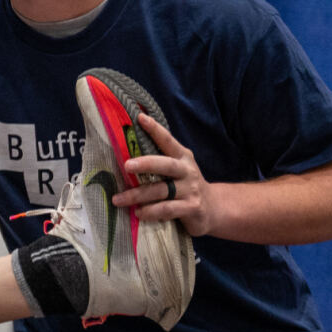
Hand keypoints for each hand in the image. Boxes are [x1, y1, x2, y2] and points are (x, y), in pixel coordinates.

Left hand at [116, 113, 216, 235]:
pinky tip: (139, 213)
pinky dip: (150, 212)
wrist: (213, 207)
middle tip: (127, 165)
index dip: (155, 129)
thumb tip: (126, 155)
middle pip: (166, 165)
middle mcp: (187, 171)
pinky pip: (167, 209)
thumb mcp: (178, 169)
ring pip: (161, 191)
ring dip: (137, 195)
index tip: (140, 118)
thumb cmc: (185, 185)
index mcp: (182, 157)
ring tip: (119, 199)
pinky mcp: (191, 207)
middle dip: (146, 164)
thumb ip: (159, 162)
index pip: (168, 140)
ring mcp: (190, 190)